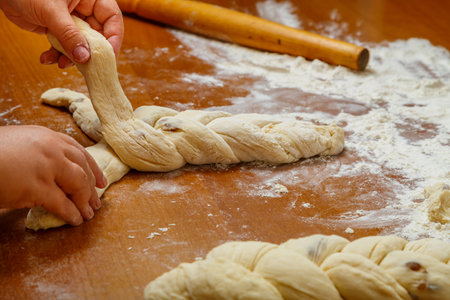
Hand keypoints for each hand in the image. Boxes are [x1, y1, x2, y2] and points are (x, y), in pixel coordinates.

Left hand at [0, 0, 122, 67]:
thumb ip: (70, 35)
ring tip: (61, 64)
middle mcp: (84, 8)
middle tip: (85, 66)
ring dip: (71, 57)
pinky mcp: (58, 28)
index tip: (108, 56)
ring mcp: (71, 19)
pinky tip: (46, 58)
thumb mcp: (51, 12)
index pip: (112, 19)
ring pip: (81, 44)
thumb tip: (85, 58)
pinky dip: (56, 55)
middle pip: (98, 35)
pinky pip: (65, 45)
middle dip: (89, 52)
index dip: (113, 38)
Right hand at [0, 125, 106, 225]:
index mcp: (48, 137)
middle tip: (97, 201)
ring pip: (78, 185)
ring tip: (89, 213)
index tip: (101, 181)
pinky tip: (75, 220)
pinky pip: (61, 203)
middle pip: (83, 169)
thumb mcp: (20, 142)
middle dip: (92, 187)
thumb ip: (40, 151)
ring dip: (85, 201)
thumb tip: (53, 168)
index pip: (79, 152)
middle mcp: (52, 149)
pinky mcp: (37, 187)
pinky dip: (71, 213)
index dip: (93, 168)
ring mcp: (47, 167)